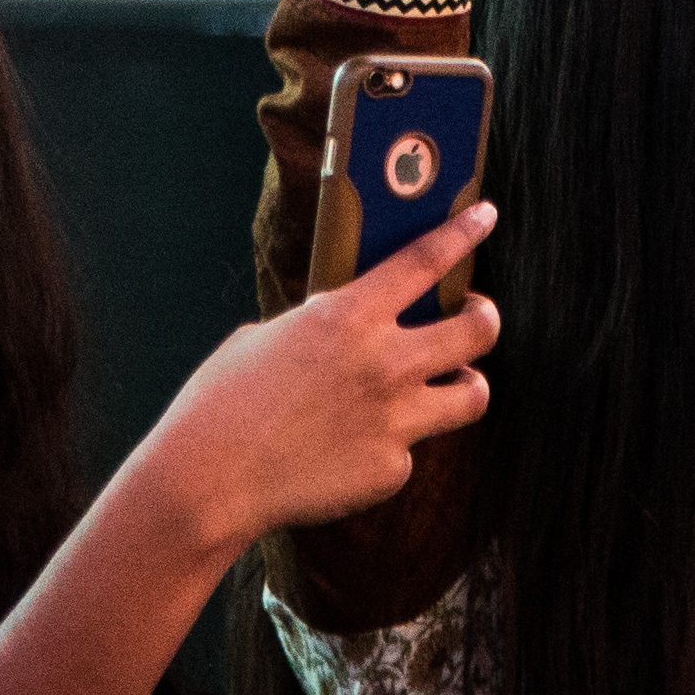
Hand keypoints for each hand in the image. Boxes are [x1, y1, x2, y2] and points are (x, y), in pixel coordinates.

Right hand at [125, 206, 504, 552]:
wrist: (209, 480)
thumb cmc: (224, 399)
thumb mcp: (273, 336)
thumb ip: (326, 326)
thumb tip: (358, 326)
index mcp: (349, 316)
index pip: (427, 260)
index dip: (463, 232)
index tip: (485, 214)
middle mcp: (385, 363)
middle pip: (479, 329)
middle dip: (485, 317)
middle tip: (475, 317)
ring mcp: (395, 420)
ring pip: (474, 394)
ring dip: (463, 384)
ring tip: (446, 384)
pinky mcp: (391, 470)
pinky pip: (411, 449)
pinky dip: (392, 444)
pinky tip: (353, 448)